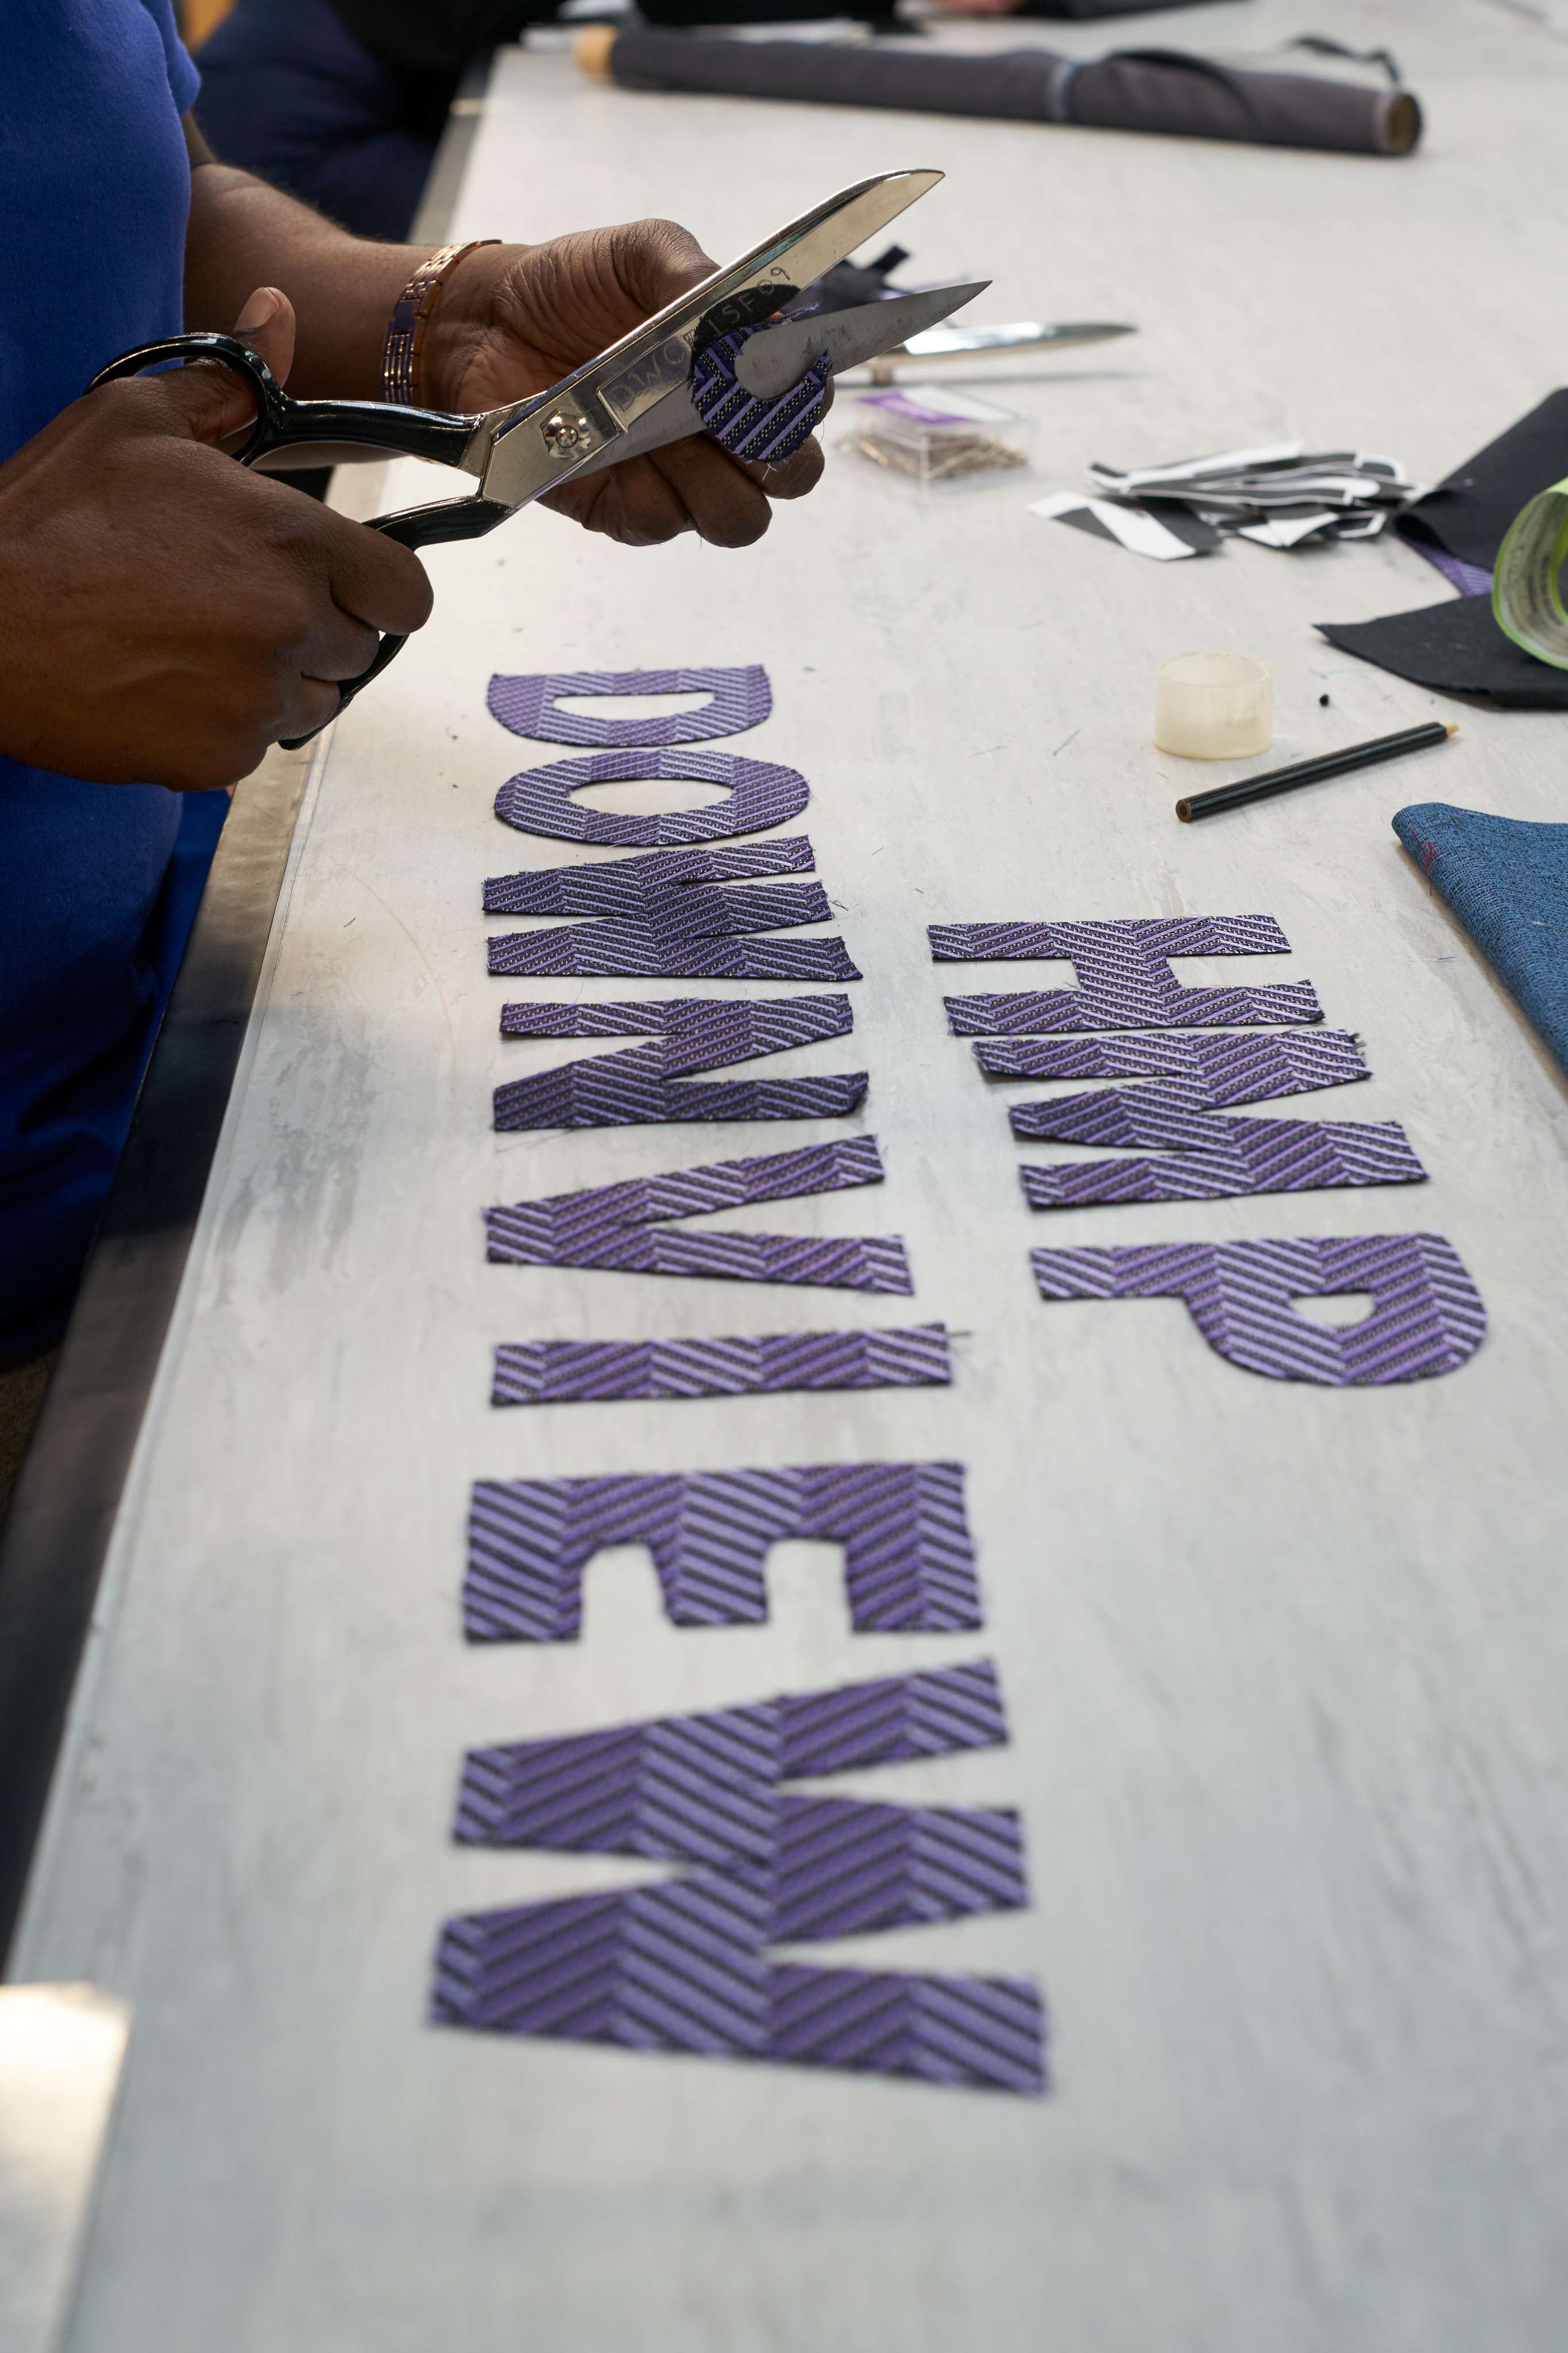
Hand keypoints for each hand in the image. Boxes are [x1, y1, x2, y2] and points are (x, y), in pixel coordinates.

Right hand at [0, 289, 431, 789]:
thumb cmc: (50, 520)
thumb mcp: (132, 422)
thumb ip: (227, 383)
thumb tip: (279, 311)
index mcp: (292, 541)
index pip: (404, 591)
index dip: (379, 587)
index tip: (344, 581)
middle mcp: (290, 627)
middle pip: (359, 648)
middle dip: (318, 627)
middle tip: (241, 602)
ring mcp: (258, 702)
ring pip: (312, 702)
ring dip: (275, 679)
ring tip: (197, 640)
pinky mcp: (220, 758)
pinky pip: (255, 745)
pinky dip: (226, 723)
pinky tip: (166, 681)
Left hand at [427, 221, 826, 548]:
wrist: (490, 324)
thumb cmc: (574, 286)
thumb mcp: (639, 253)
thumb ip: (693, 272)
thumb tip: (742, 313)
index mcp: (744, 371)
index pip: (810, 403)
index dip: (807, 400)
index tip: (778, 378)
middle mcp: (725, 434)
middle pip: (794, 476)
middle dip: (778, 456)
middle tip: (733, 420)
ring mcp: (681, 478)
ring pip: (740, 519)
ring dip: (713, 481)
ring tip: (663, 431)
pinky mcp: (629, 510)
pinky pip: (663, 523)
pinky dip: (646, 489)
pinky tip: (610, 446)